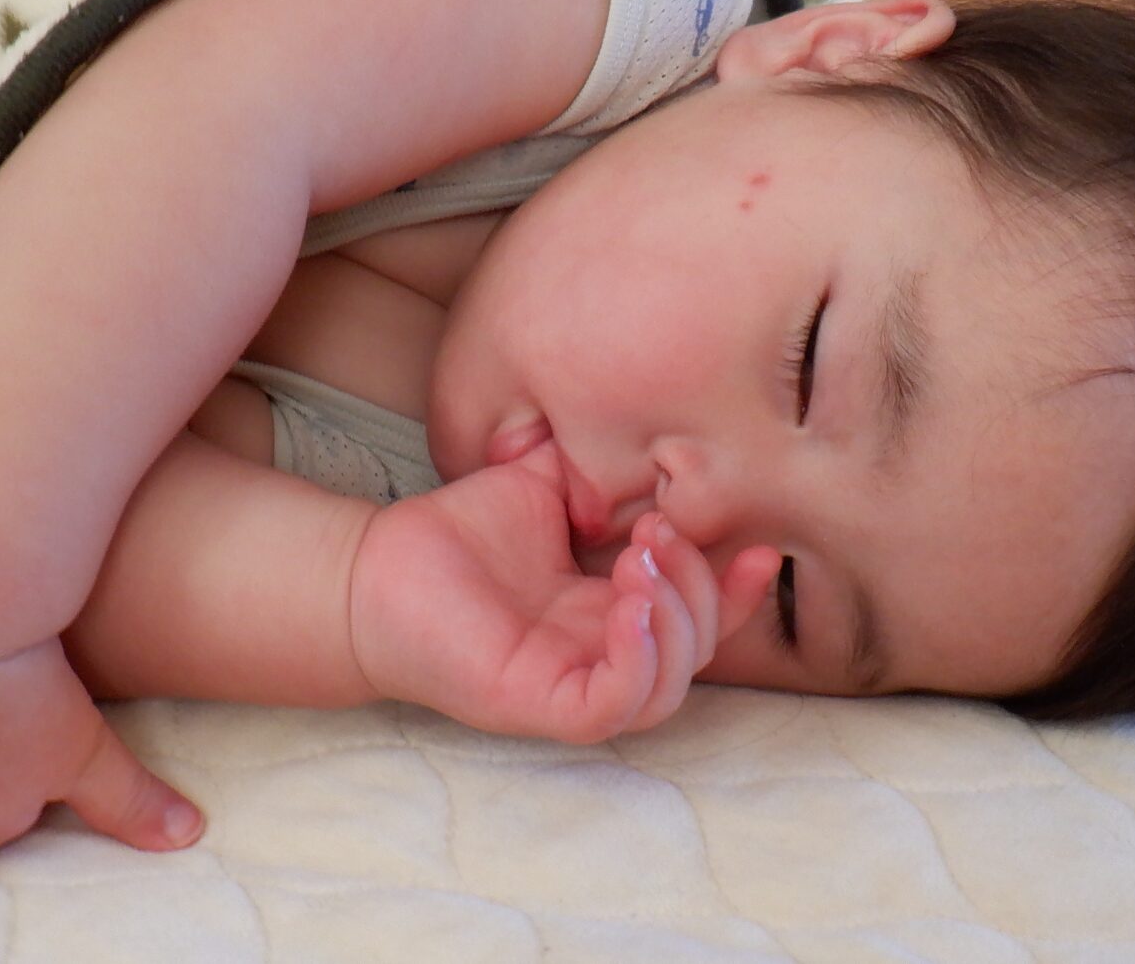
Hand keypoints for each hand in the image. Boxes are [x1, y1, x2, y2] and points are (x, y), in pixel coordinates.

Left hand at [348, 443, 780, 742]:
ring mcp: (572, 687)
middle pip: (695, 650)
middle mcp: (598, 659)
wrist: (373, 568)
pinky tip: (624, 600)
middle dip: (700, 589)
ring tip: (639, 559)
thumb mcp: (547, 486)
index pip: (698, 618)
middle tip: (653, 532)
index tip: (761, 545)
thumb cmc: (454, 537)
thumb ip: (601, 470)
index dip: (737, 590)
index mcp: (609, 616)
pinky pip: (617, 704)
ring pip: (668, 687)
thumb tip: (651, 430)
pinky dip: (639, 657)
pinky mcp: (540, 705)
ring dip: (677, 620)